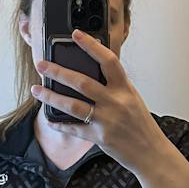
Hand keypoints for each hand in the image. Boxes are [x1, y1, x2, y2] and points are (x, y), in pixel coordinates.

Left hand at [30, 28, 166, 175]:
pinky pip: (74, 128)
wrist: (152, 153)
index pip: (108, 61)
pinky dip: (59, 123)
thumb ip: (114, 86)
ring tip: (36, 90)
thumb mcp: (132, 98)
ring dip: (51, 97)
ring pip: (72, 105)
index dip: (91, 46)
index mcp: (125, 89)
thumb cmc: (141, 124)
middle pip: (82, 83)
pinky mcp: (100, 137)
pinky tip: (49, 118)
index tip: (76, 34)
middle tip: (41, 65)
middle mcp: (116, 102)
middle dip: (58, 72)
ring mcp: (107, 120)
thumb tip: (90, 71)